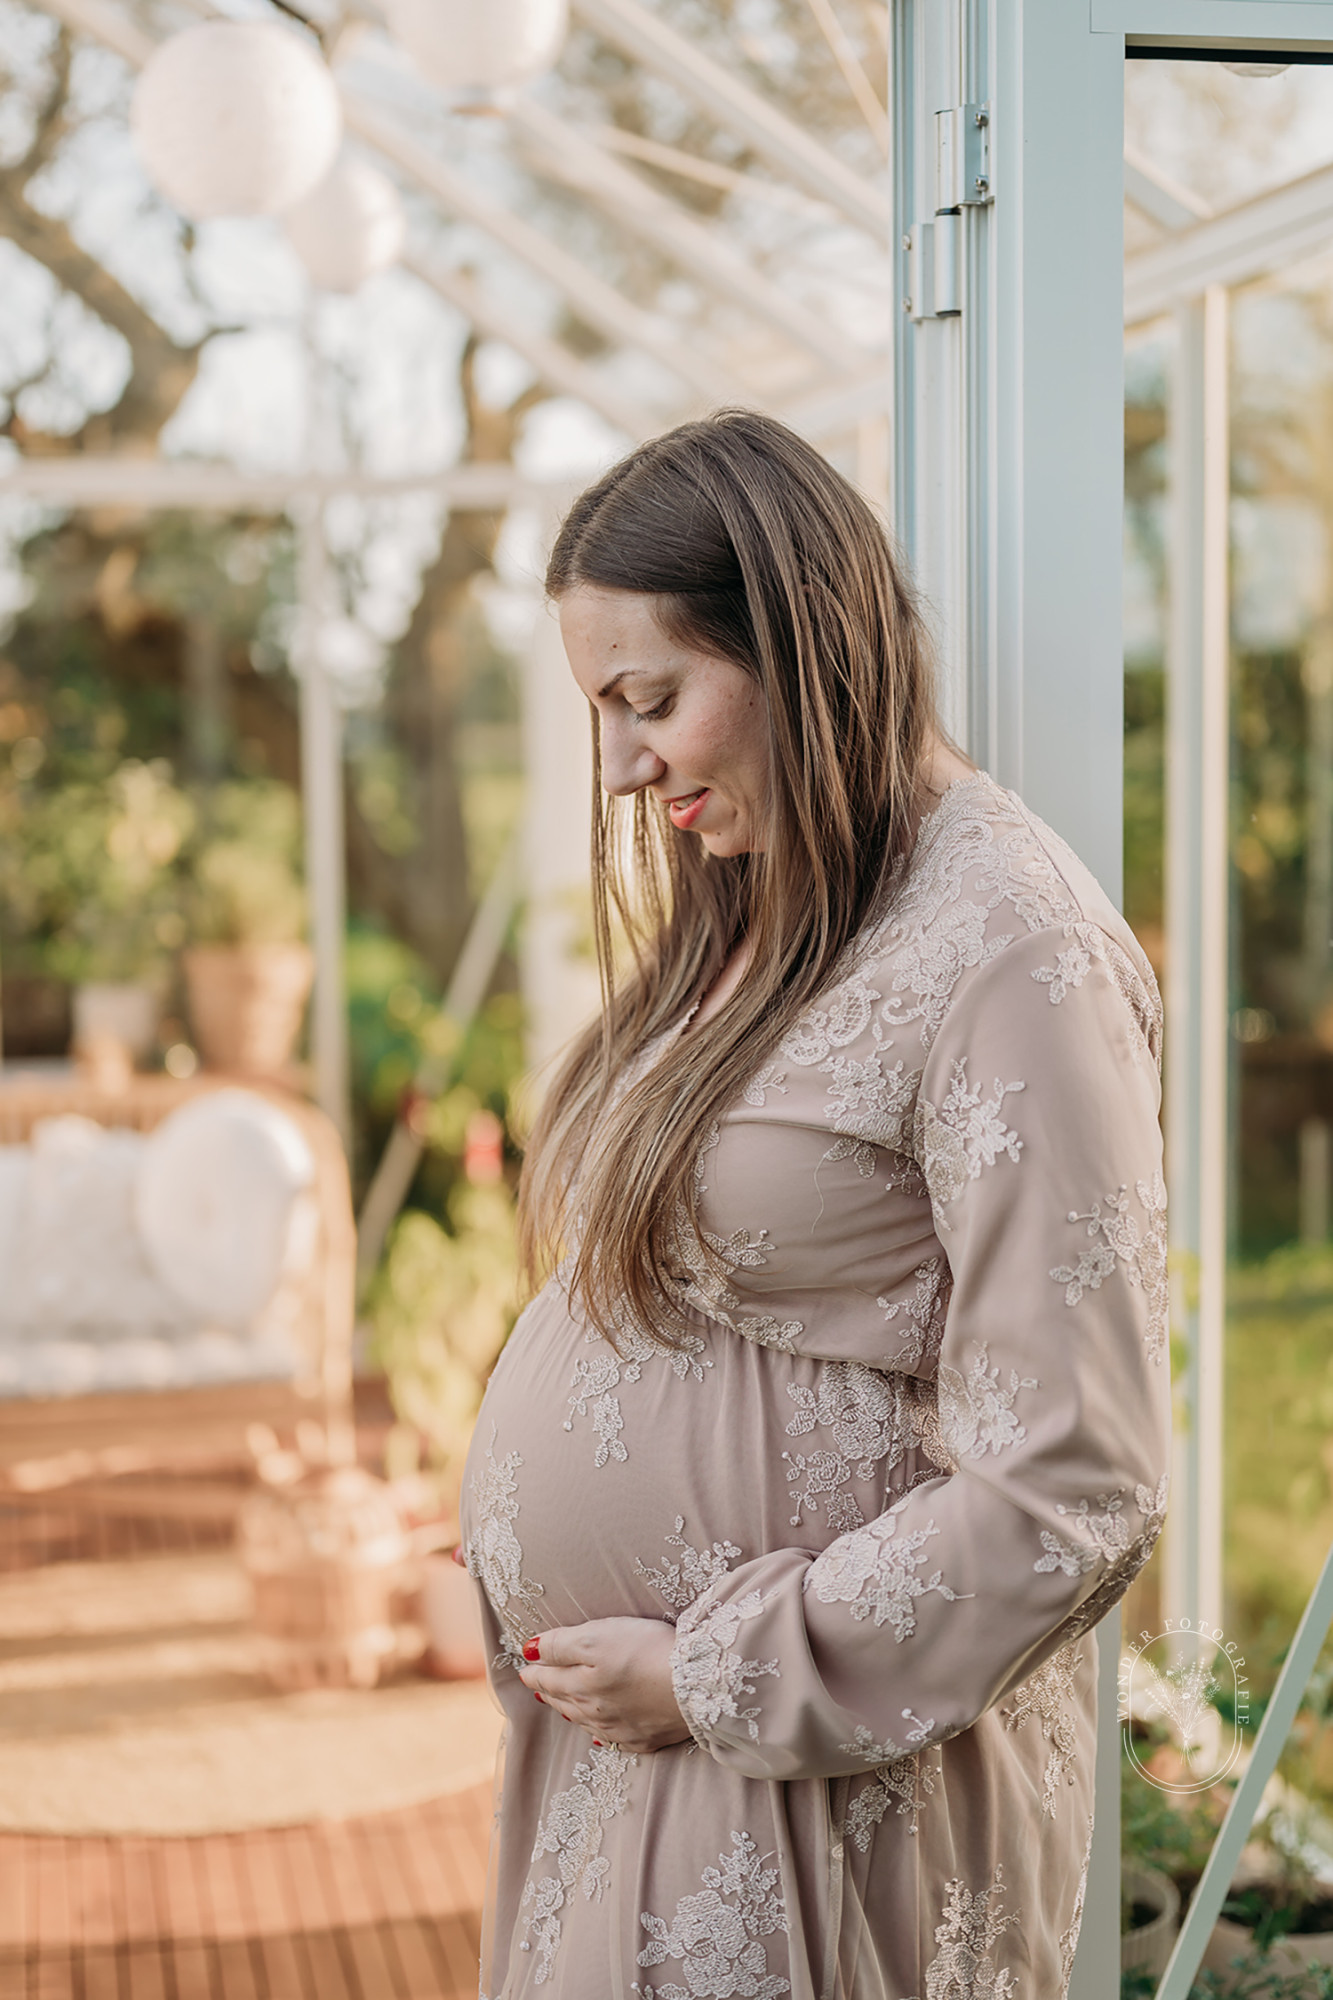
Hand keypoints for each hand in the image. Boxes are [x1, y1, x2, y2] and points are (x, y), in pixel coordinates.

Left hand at [516, 1617, 691, 1754]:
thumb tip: (528, 1651)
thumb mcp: (596, 1637)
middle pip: (564, 1702)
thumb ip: (560, 1644)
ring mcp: (621, 1730)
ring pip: (586, 1722)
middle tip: (538, 1684)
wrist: (696, 1685)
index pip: (547, 1679)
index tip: (525, 1667)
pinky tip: (600, 1735)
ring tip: (562, 1705)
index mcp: (580, 1687)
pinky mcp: (647, 1738)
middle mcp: (595, 1714)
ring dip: (571, 1711)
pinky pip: (614, 1740)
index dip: (534, 1670)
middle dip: (549, 1691)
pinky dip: (601, 1733)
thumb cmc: (646, 1652)